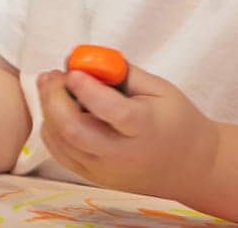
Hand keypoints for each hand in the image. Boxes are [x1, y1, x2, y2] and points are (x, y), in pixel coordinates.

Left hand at [36, 63, 217, 200]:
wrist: (190, 167)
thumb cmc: (175, 121)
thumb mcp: (160, 88)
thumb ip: (122, 72)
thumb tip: (83, 58)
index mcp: (146, 129)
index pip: (112, 111)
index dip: (88, 89)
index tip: (73, 69)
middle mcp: (123, 155)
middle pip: (75, 131)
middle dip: (54, 98)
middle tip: (53, 74)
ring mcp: (105, 171)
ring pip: (62, 142)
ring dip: (48, 110)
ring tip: (50, 84)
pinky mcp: (94, 178)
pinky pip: (61, 154)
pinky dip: (51, 128)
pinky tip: (56, 109)